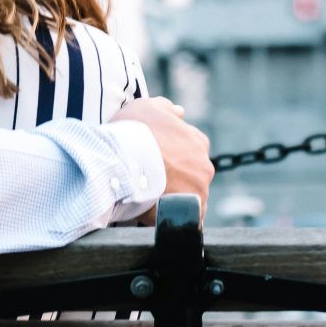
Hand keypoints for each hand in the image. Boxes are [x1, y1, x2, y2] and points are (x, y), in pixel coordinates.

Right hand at [109, 97, 211, 218]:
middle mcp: (204, 166)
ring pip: (189, 198)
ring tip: (149, 200)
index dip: (172, 159)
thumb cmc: (132, 131)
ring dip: (174, 200)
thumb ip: (166, 108)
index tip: (156, 163)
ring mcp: (198, 190)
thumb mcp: (146, 107)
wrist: (121, 160)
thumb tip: (180, 112)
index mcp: (197, 141)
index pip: (190, 153)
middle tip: (150, 182)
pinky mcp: (189, 212)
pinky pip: (186, 219)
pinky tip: (156, 214)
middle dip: (175, 180)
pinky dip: (174, 218)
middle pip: (192, 177)